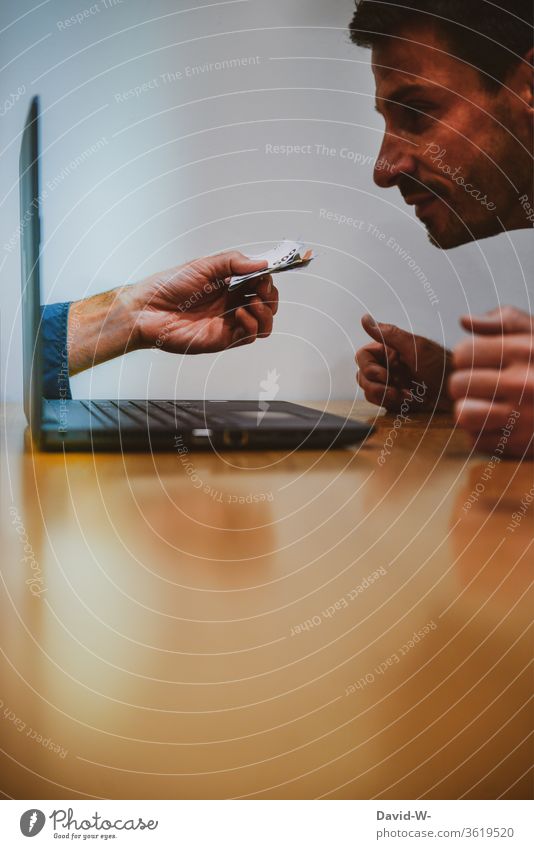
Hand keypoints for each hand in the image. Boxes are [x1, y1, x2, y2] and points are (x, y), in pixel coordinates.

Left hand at [132, 251, 278, 353]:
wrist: (146, 309)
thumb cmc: (168, 286)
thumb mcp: (204, 264)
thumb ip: (233, 262)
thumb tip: (261, 263)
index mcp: (229, 284)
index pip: (260, 282)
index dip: (267, 278)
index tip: (265, 273)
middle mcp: (232, 303)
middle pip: (267, 304)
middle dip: (271, 295)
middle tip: (261, 288)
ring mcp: (228, 322)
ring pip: (264, 323)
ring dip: (266, 312)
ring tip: (254, 303)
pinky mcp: (222, 339)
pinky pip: (248, 336)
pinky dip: (252, 324)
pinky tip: (241, 313)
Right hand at [356, 314, 452, 411]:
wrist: (462, 389)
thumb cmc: (443, 366)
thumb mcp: (415, 348)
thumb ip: (388, 334)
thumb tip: (364, 318)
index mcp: (390, 349)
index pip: (362, 356)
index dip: (368, 367)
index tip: (384, 374)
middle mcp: (389, 364)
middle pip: (362, 375)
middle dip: (375, 385)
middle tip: (394, 389)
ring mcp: (393, 382)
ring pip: (369, 391)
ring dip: (384, 396)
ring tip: (403, 396)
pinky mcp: (398, 398)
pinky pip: (382, 403)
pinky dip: (392, 403)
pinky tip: (409, 400)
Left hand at [449, 310, 533, 457]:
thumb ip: (503, 321)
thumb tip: (465, 321)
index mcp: (525, 351)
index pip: (463, 353)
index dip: (467, 357)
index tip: (481, 362)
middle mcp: (524, 383)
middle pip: (457, 384)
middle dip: (465, 384)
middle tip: (484, 385)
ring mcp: (523, 417)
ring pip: (462, 414)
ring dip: (468, 410)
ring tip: (484, 404)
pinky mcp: (520, 445)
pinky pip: (475, 440)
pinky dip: (482, 433)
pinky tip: (500, 423)